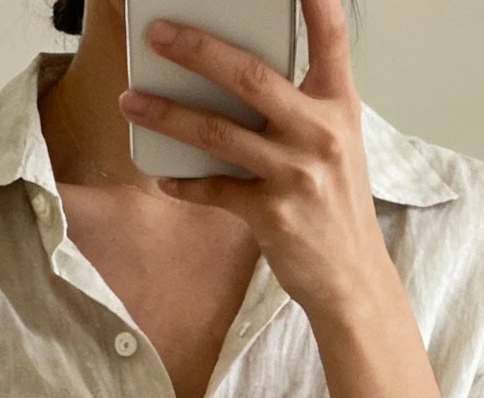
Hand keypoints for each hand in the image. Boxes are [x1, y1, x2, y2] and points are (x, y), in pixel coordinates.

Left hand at [120, 0, 390, 321]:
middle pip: (251, 77)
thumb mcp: (335, 142)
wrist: (351, 277)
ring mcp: (296, 174)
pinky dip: (184, 182)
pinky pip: (215, 190)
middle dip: (198, 51)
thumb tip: (240, 76)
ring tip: (131, 101)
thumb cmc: (336, 204)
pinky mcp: (272, 215)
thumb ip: (300, 105)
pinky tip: (162, 174)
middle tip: (159, 34)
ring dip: (169, 115)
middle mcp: (320, 132)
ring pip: (220, 132)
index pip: (331, 35)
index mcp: (339, 104)